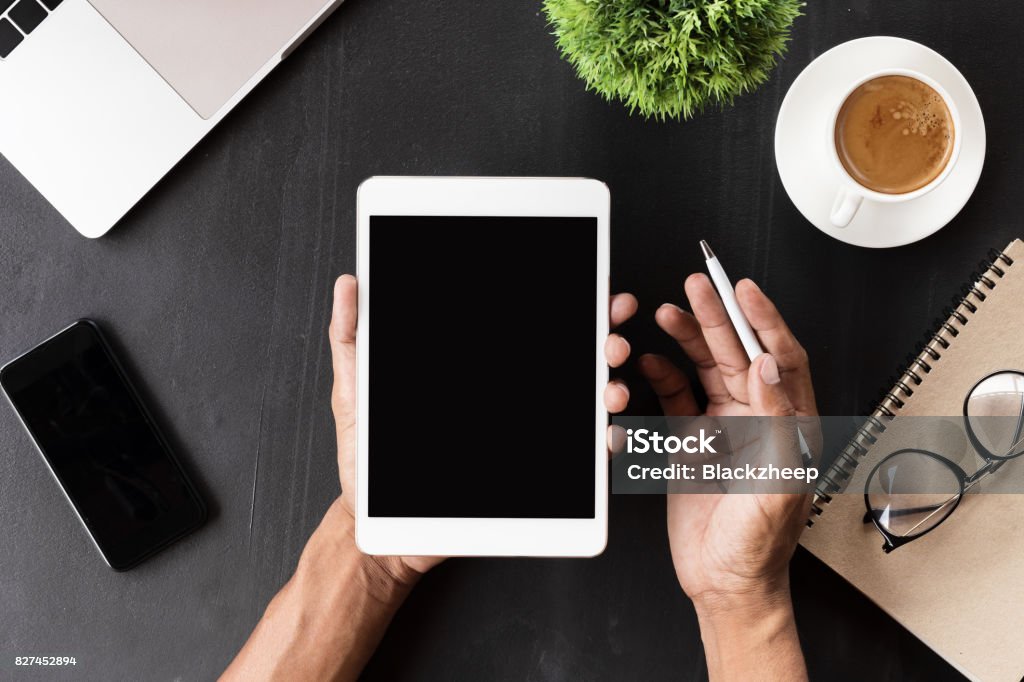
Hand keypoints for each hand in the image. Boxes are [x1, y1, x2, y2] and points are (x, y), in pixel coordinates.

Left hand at [330, 279, 639, 573]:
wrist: (374, 524)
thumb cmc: (368, 459)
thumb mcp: (356, 390)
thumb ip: (353, 336)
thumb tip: (350, 283)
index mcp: (478, 371)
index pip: (534, 326)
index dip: (572, 304)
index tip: (595, 291)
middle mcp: (510, 397)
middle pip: (573, 359)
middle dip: (604, 340)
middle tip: (611, 339)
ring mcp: (526, 436)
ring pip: (585, 405)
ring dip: (610, 390)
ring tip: (609, 389)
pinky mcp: (533, 481)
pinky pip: (578, 464)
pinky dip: (602, 447)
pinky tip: (606, 437)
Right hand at [637, 274, 813, 680]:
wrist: (725, 582)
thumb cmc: (760, 545)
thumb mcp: (777, 482)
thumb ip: (775, 422)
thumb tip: (769, 368)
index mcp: (788, 425)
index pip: (780, 358)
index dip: (763, 320)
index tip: (744, 289)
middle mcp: (757, 420)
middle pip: (738, 354)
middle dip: (717, 317)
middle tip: (698, 286)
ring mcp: (723, 428)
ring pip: (705, 368)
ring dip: (687, 339)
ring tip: (668, 311)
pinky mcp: (692, 442)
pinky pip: (676, 398)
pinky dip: (661, 376)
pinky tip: (650, 361)